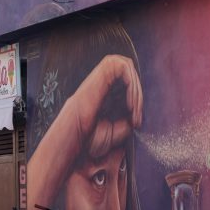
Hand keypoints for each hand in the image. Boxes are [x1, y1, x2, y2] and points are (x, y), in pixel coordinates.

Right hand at [28, 54, 143, 209]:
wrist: (71, 144)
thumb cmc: (87, 142)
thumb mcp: (114, 133)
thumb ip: (126, 122)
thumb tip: (135, 116)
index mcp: (100, 96)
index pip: (123, 80)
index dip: (136, 97)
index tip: (136, 120)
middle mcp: (97, 86)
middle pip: (126, 70)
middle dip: (138, 93)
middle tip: (136, 114)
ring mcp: (96, 81)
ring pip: (124, 64)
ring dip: (135, 87)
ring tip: (133, 108)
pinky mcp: (96, 79)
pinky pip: (120, 67)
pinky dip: (130, 83)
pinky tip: (129, 104)